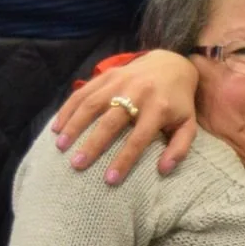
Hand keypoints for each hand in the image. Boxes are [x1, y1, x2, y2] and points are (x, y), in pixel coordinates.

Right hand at [50, 49, 201, 182]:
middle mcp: (138, 93)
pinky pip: (83, 92)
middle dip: (92, 144)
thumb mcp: (188, 125)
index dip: (124, 160)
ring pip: (92, 104)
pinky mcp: (107, 75)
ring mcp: (120, 81)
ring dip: (74, 125)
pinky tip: (57, 126)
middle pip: (111, 122)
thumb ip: (179, 149)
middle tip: (76, 165)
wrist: (171, 65)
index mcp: (159, 109)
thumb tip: (163, 170)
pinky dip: (68, 108)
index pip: (138, 139)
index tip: (109, 180)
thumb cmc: (178, 103)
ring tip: (60, 146)